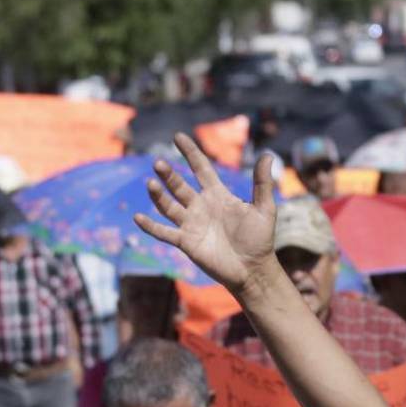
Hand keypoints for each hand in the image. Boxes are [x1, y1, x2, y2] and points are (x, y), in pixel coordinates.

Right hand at [135, 134, 278, 291]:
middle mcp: (201, 206)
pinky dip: (150, 226)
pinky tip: (137, 217)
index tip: (178, 137)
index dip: (190, 152)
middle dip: (169, 174)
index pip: (201, 168)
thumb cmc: (260, 239)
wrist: (253, 269)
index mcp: (218, 195)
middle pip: (179, 185)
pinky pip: (164, 233)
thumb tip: (267, 155)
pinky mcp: (186, 242)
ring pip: (169, 206)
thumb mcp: (264, 208)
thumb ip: (262, 183)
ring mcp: (192, 224)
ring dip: (158, 195)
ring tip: (151, 183)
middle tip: (159, 163)